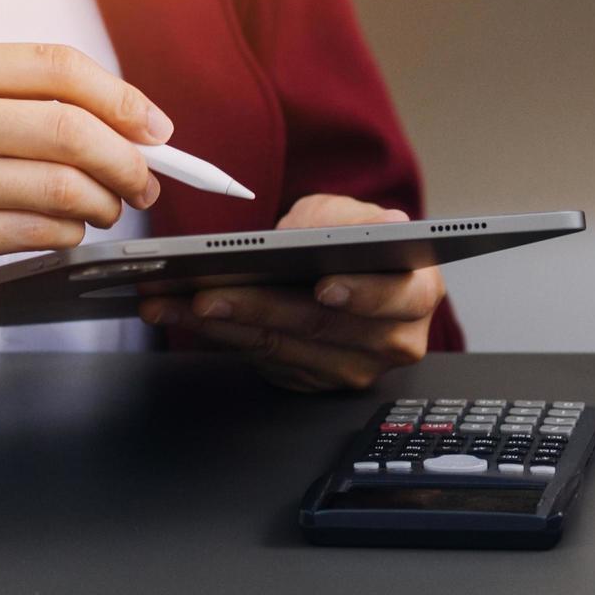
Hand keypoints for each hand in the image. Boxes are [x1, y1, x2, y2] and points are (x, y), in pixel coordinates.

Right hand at [0, 42, 167, 290]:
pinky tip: (66, 232)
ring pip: (61, 187)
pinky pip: (35, 234)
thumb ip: (7, 96)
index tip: (153, 125)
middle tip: (146, 179)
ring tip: (106, 208)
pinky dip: (67, 235)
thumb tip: (108, 117)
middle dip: (129, 161)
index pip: (59, 68)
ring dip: (103, 203)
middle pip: (72, 130)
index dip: (122, 98)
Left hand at [141, 195, 442, 391]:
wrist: (342, 268)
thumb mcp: (352, 213)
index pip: (397, 299)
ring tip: (178, 301)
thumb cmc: (353, 239)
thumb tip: (340, 231)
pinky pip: (260, 359)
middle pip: (322, 328)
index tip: (323, 287)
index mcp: (417, 293)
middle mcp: (391, 340)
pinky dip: (217, 335)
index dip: (361, 295)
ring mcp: (351, 367)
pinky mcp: (311, 380)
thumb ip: (345, 220)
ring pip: (282, 348)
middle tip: (210, 293)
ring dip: (222, 324)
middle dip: (260, 308)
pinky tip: (182, 314)